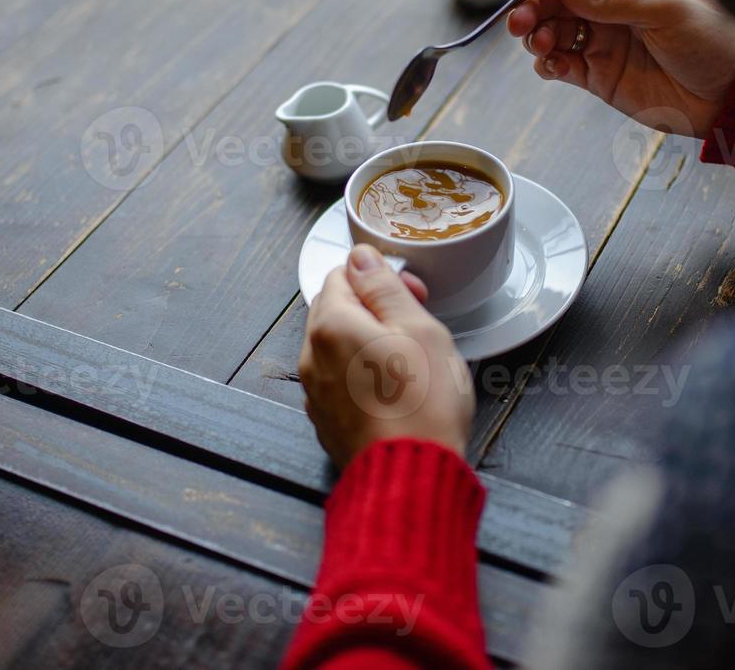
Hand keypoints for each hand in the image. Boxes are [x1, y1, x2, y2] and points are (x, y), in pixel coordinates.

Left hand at [299, 245, 473, 468]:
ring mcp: (315, 392)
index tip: (414, 293)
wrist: (410, 476)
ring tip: (408, 359)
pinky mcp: (326, 421)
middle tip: (415, 322)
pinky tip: (394, 389)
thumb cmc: (422, 405)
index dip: (382, 277)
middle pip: (335, 309)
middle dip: (372, 306)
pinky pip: (338, 381)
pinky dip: (361, 374)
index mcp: (331, 325)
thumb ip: (384, 288)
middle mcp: (312, 357)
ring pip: (336, 347)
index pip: (343, 274)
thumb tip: (361, 257)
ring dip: (366, 341)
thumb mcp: (418, 329)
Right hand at [508, 0, 734, 136]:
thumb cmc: (712, 40)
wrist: (730, 95)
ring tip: (538, 46)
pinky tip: (551, 65)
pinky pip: (560, 62)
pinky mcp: (597, 71)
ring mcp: (602, 35)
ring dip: (535, 34)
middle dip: (532, 4)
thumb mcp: (664, 9)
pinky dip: (547, 63)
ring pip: (551, 27)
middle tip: (520, 23)